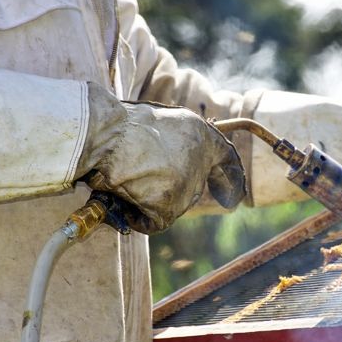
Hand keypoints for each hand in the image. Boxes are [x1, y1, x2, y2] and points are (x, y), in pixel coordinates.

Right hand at [85, 101, 244, 233]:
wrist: (107, 135)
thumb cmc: (120, 124)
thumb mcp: (157, 119)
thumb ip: (173, 139)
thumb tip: (172, 161)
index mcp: (200, 133)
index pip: (226, 157)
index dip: (231, 174)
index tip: (234, 193)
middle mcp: (200, 159)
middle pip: (192, 187)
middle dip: (171, 187)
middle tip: (143, 177)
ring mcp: (187, 185)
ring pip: (171, 205)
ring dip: (150, 200)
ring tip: (126, 181)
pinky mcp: (169, 206)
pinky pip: (153, 222)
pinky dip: (138, 219)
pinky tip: (125, 206)